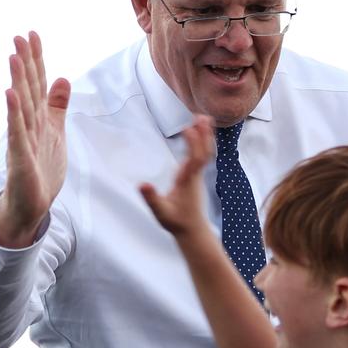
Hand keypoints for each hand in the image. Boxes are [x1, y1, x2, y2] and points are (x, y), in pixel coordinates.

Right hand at [0, 31, 70, 247]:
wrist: (32, 203)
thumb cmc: (42, 168)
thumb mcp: (55, 131)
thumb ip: (57, 106)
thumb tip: (62, 77)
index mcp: (39, 118)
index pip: (38, 84)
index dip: (37, 60)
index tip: (32, 34)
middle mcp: (29, 125)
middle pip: (28, 90)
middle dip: (25, 64)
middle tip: (20, 37)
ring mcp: (23, 140)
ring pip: (22, 107)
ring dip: (18, 82)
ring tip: (14, 57)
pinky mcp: (20, 157)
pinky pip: (17, 133)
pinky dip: (15, 114)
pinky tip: (10, 96)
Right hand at [140, 115, 214, 236]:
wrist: (192, 231)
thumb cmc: (176, 222)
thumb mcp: (160, 212)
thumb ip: (152, 199)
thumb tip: (142, 185)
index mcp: (187, 181)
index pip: (195, 159)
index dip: (193, 143)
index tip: (188, 128)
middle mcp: (195, 176)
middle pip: (204, 152)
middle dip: (203, 135)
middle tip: (201, 116)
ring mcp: (197, 176)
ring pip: (205, 152)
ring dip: (205, 136)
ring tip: (202, 118)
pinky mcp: (195, 177)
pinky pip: (202, 155)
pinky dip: (202, 143)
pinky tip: (199, 134)